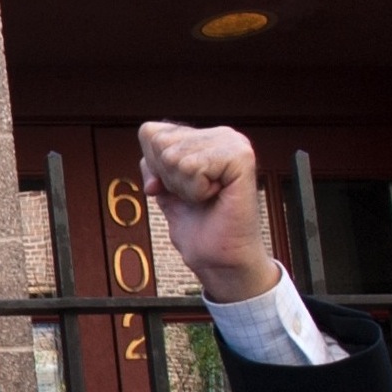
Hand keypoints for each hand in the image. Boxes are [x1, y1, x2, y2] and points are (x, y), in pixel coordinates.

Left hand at [138, 121, 282, 303]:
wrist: (219, 258)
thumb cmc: (197, 227)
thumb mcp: (163, 189)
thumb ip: (152, 162)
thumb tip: (149, 136)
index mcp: (204, 138)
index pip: (151, 133)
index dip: (154, 168)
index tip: (179, 190)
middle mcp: (221, 135)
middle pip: (160, 143)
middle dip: (168, 178)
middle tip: (196, 197)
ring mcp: (234, 143)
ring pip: (174, 157)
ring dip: (183, 187)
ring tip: (206, 198)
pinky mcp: (242, 158)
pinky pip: (193, 167)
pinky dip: (195, 190)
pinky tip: (215, 196)